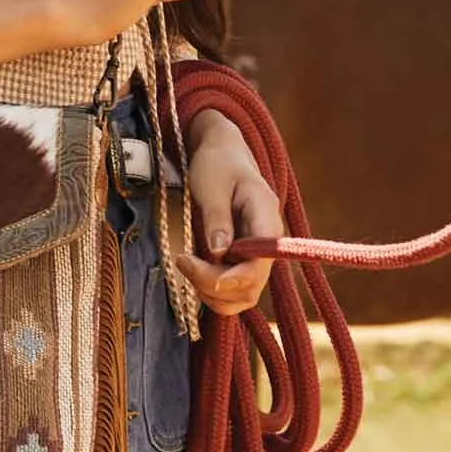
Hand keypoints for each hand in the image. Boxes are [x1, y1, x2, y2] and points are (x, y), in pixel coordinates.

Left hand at [178, 111, 280, 315]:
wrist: (222, 155)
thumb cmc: (218, 164)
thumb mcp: (212, 184)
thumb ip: (217, 218)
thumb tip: (218, 253)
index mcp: (266, 220)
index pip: (261, 262)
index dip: (236, 277)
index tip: (205, 273)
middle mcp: (267, 244)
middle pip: (250, 285)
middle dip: (214, 284)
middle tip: (183, 260)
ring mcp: (256, 256)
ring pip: (243, 296)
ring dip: (212, 293)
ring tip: (186, 265)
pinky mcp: (242, 262)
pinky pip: (233, 292)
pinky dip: (212, 292)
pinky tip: (194, 272)